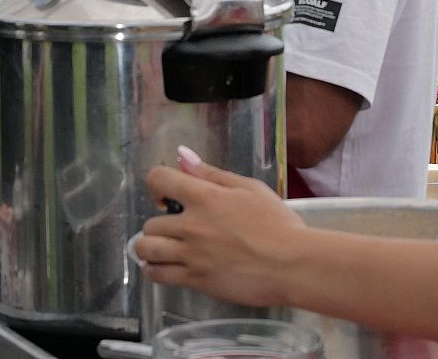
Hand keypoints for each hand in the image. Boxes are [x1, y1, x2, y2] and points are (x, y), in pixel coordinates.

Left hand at [135, 148, 306, 307]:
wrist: (291, 265)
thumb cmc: (278, 224)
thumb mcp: (250, 188)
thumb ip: (212, 174)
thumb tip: (182, 156)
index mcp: (204, 197)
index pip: (159, 179)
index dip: (157, 184)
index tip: (166, 196)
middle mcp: (190, 226)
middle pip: (149, 223)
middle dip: (159, 223)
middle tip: (176, 228)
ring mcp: (190, 256)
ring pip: (146, 250)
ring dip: (150, 248)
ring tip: (164, 249)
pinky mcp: (195, 281)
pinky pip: (158, 276)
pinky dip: (155, 271)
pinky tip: (165, 268)